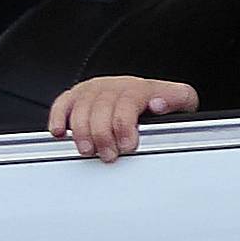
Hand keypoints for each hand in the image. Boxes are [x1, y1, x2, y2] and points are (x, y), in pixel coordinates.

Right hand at [48, 75, 198, 160]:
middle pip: (101, 107)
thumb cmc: (161, 101)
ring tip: (89, 150)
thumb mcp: (181, 99)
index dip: (124, 124)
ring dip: (82, 132)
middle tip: (108, 154)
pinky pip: (63, 103)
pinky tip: (59, 132)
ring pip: (81, 107)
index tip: (127, 144)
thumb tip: (159, 104)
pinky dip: (58, 117)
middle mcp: (115, 86)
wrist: (145, 91)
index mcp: (140, 87)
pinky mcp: (78, 95)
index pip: (127, 101)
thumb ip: (177, 100)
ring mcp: (95, 89)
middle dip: (103, 135)